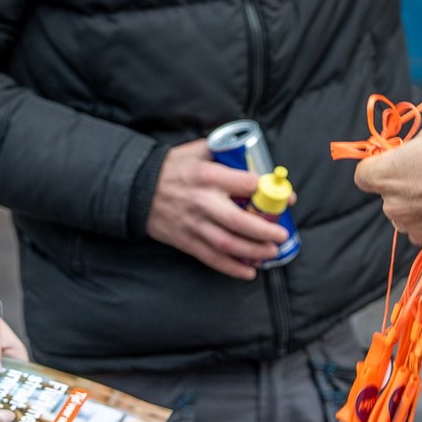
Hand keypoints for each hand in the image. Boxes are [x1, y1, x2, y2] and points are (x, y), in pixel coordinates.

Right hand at [145, 139, 292, 280]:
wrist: (135, 189)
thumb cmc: (170, 167)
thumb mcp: (195, 151)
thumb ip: (221, 150)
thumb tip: (248, 152)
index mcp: (206, 176)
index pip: (245, 184)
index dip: (269, 191)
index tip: (286, 197)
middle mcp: (202, 202)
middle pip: (239, 221)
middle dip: (264, 230)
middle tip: (281, 233)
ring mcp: (193, 224)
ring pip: (228, 244)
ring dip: (254, 251)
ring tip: (271, 253)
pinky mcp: (186, 241)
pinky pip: (212, 258)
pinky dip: (232, 268)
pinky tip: (249, 271)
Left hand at [351, 124, 421, 247]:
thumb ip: (410, 149)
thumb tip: (406, 154)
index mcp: (386, 174)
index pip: (362, 174)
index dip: (377, 167)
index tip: (391, 163)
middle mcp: (392, 203)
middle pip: (387, 196)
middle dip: (402, 187)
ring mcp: (410, 225)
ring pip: (405, 214)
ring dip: (417, 206)